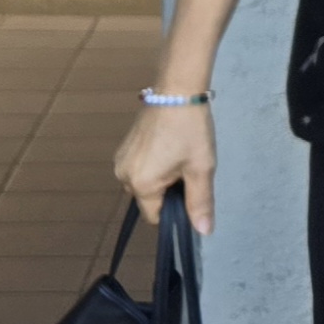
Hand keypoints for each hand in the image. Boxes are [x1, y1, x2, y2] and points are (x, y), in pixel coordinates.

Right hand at [114, 103, 215, 236]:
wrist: (176, 91)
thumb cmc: (190, 131)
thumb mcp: (201, 169)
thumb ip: (200, 202)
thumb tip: (203, 232)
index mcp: (141, 184)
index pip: (155, 217)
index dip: (175, 212)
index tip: (191, 194)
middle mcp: (123, 176)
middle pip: (149, 200)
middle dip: (169, 193)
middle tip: (189, 170)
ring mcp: (120, 160)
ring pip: (145, 184)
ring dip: (162, 179)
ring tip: (180, 157)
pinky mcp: (123, 149)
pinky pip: (140, 169)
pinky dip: (155, 166)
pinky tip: (170, 149)